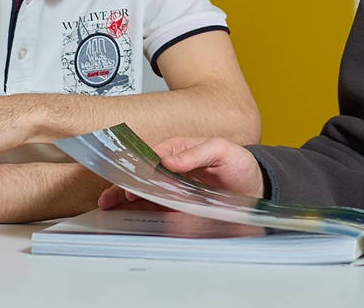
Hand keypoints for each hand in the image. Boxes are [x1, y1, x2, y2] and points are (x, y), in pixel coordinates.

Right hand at [98, 136, 265, 209]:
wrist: (255, 191)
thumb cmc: (241, 165)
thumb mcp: (224, 150)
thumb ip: (198, 152)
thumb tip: (169, 159)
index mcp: (182, 150)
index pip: (155, 154)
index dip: (142, 164)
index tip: (134, 174)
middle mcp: (174, 169)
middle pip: (143, 174)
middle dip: (125, 182)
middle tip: (114, 192)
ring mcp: (173, 188)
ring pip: (144, 192)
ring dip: (124, 197)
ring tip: (108, 203)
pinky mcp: (176, 206)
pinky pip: (154, 208)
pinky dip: (138, 211)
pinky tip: (123, 214)